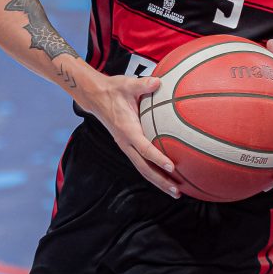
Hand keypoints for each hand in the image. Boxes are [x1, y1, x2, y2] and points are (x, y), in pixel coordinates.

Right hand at [81, 72, 184, 197]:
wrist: (95, 97)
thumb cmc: (114, 89)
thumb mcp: (127, 84)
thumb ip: (143, 84)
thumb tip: (158, 81)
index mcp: (127, 130)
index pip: (144, 148)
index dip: (158, 158)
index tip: (172, 167)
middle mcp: (126, 142)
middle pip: (144, 168)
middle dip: (161, 181)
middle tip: (178, 191)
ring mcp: (127, 146)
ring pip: (143, 169)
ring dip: (159, 181)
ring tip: (176, 192)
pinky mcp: (129, 146)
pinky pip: (143, 163)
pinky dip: (155, 172)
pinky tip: (168, 177)